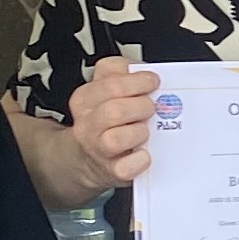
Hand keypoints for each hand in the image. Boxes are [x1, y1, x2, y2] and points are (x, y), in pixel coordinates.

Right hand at [66, 59, 158, 185]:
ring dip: (139, 132)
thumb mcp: (104, 89)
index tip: (153, 81)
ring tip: (146, 130)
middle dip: (141, 106)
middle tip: (151, 107)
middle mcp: (89, 124)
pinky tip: (145, 153)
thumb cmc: (105, 120)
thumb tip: (144, 69)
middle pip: (114, 110)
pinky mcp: (112, 171)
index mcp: (85, 99)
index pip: (112, 82)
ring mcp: (98, 149)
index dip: (139, 81)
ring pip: (117, 139)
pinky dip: (140, 161)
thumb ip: (121, 72)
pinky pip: (126, 168)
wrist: (90, 157)